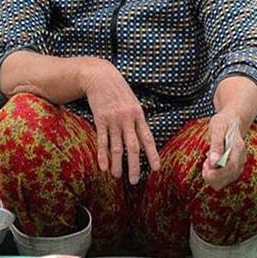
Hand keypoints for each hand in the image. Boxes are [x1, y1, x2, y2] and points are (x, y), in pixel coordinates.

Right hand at [79, 58, 159, 184]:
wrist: (101, 76)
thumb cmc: (119, 91)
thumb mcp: (133, 103)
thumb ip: (137, 121)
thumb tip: (143, 140)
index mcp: (139, 115)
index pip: (148, 139)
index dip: (153, 155)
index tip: (156, 169)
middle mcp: (128, 119)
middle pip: (133, 147)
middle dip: (134, 166)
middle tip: (134, 181)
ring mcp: (113, 120)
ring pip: (116, 147)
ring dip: (117, 164)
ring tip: (117, 176)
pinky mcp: (100, 119)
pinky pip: (102, 141)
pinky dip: (102, 155)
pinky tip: (103, 166)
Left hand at [202, 111, 246, 190]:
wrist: (231, 121)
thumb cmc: (223, 123)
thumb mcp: (217, 128)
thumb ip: (216, 145)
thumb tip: (214, 162)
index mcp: (238, 148)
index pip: (231, 167)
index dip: (216, 171)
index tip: (206, 163)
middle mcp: (241, 159)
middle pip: (226, 178)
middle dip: (211, 174)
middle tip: (206, 161)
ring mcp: (238, 166)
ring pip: (222, 183)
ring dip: (211, 176)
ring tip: (208, 162)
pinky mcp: (233, 170)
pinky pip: (222, 181)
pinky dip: (214, 176)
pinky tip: (212, 165)